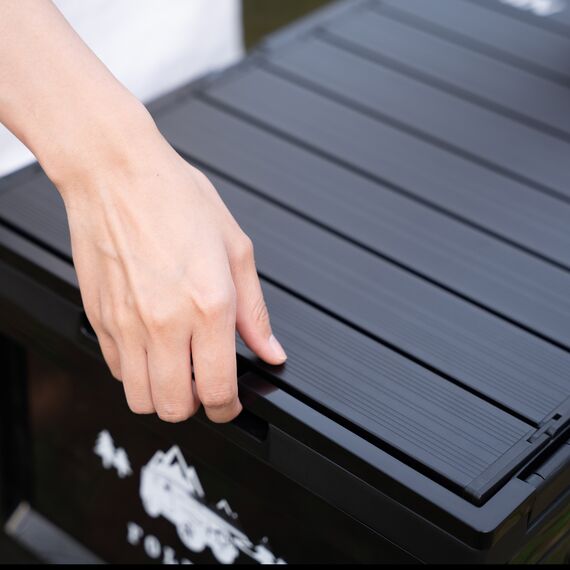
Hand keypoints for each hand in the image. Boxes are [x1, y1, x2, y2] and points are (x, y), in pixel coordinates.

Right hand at [58, 117, 286, 422]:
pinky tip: (151, 348)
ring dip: (164, 395)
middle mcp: (165, 322)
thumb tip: (270, 349)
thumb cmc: (176, 199)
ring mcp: (126, 324)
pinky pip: (116, 371)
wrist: (115, 173)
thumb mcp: (235, 249)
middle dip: (197, 407)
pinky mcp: (99, 319)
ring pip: (141, 399)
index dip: (229, 408)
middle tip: (206, 386)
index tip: (231, 403)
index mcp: (209, 305)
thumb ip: (255, 311)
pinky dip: (136, 372)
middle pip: (176, 407)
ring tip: (177, 369)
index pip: (218, 390)